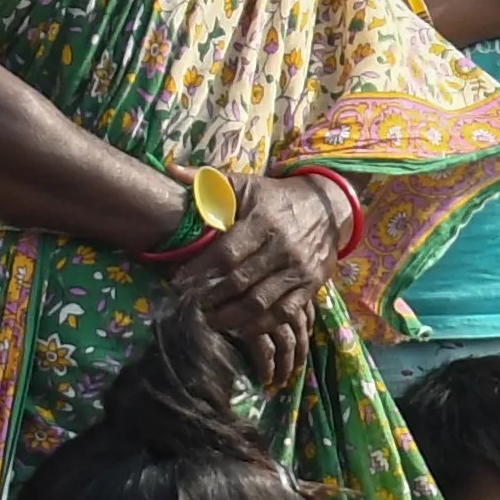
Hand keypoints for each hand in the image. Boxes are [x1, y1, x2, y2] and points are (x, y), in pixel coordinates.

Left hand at [185, 174, 345, 389]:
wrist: (329, 208)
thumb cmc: (276, 198)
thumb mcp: (245, 184)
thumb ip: (207, 181)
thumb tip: (169, 169)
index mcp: (264, 222)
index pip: (226, 253)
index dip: (199, 271)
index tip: (177, 281)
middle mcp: (283, 248)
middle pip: (240, 281)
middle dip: (210, 297)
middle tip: (189, 305)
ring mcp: (299, 269)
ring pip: (260, 302)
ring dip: (231, 316)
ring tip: (210, 321)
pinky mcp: (311, 285)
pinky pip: (285, 313)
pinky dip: (261, 325)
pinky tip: (241, 329)